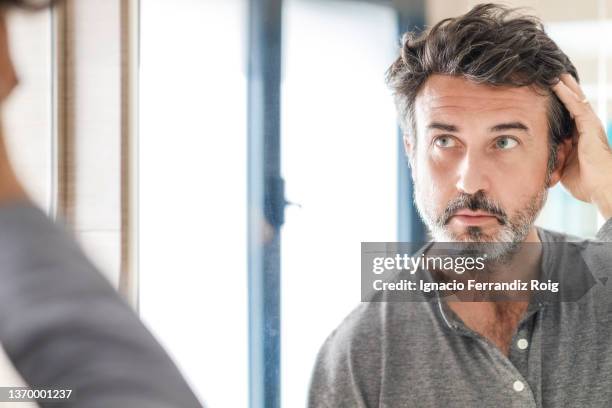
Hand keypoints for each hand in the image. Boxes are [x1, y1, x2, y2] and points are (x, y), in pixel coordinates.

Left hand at [552, 73, 611, 218]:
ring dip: (563, 85)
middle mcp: (585, 128)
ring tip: (552, 71)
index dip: (556, 104)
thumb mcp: (562, 166)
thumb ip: (553, 156)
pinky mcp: (590, 126)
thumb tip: (537, 156)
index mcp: (579, 137)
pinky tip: (556, 83)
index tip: (542, 94)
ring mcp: (589, 125)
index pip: (566, 115)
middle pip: (572, 103)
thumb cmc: (584, 182)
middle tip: (549, 75)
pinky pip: (576, 105)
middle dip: (562, 89)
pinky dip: (566, 93)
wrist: (601, 188)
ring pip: (574, 99)